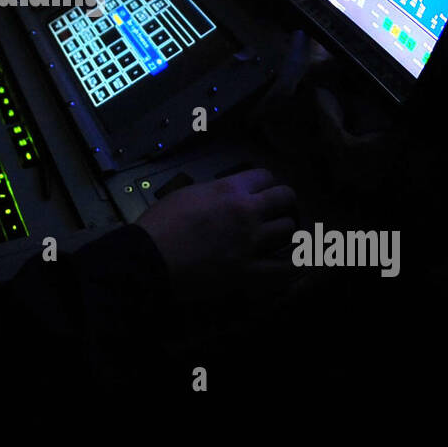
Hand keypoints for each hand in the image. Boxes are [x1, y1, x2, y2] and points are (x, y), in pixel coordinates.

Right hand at [134, 168, 297, 284]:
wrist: (149, 258)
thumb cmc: (159, 226)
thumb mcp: (186, 194)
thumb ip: (212, 193)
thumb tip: (223, 197)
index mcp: (228, 189)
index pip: (264, 176)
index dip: (265, 182)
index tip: (263, 190)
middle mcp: (245, 212)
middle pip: (284, 197)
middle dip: (284, 201)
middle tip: (278, 208)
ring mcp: (250, 242)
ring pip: (288, 228)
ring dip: (285, 230)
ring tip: (279, 234)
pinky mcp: (248, 271)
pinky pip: (283, 269)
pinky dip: (294, 265)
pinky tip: (299, 263)